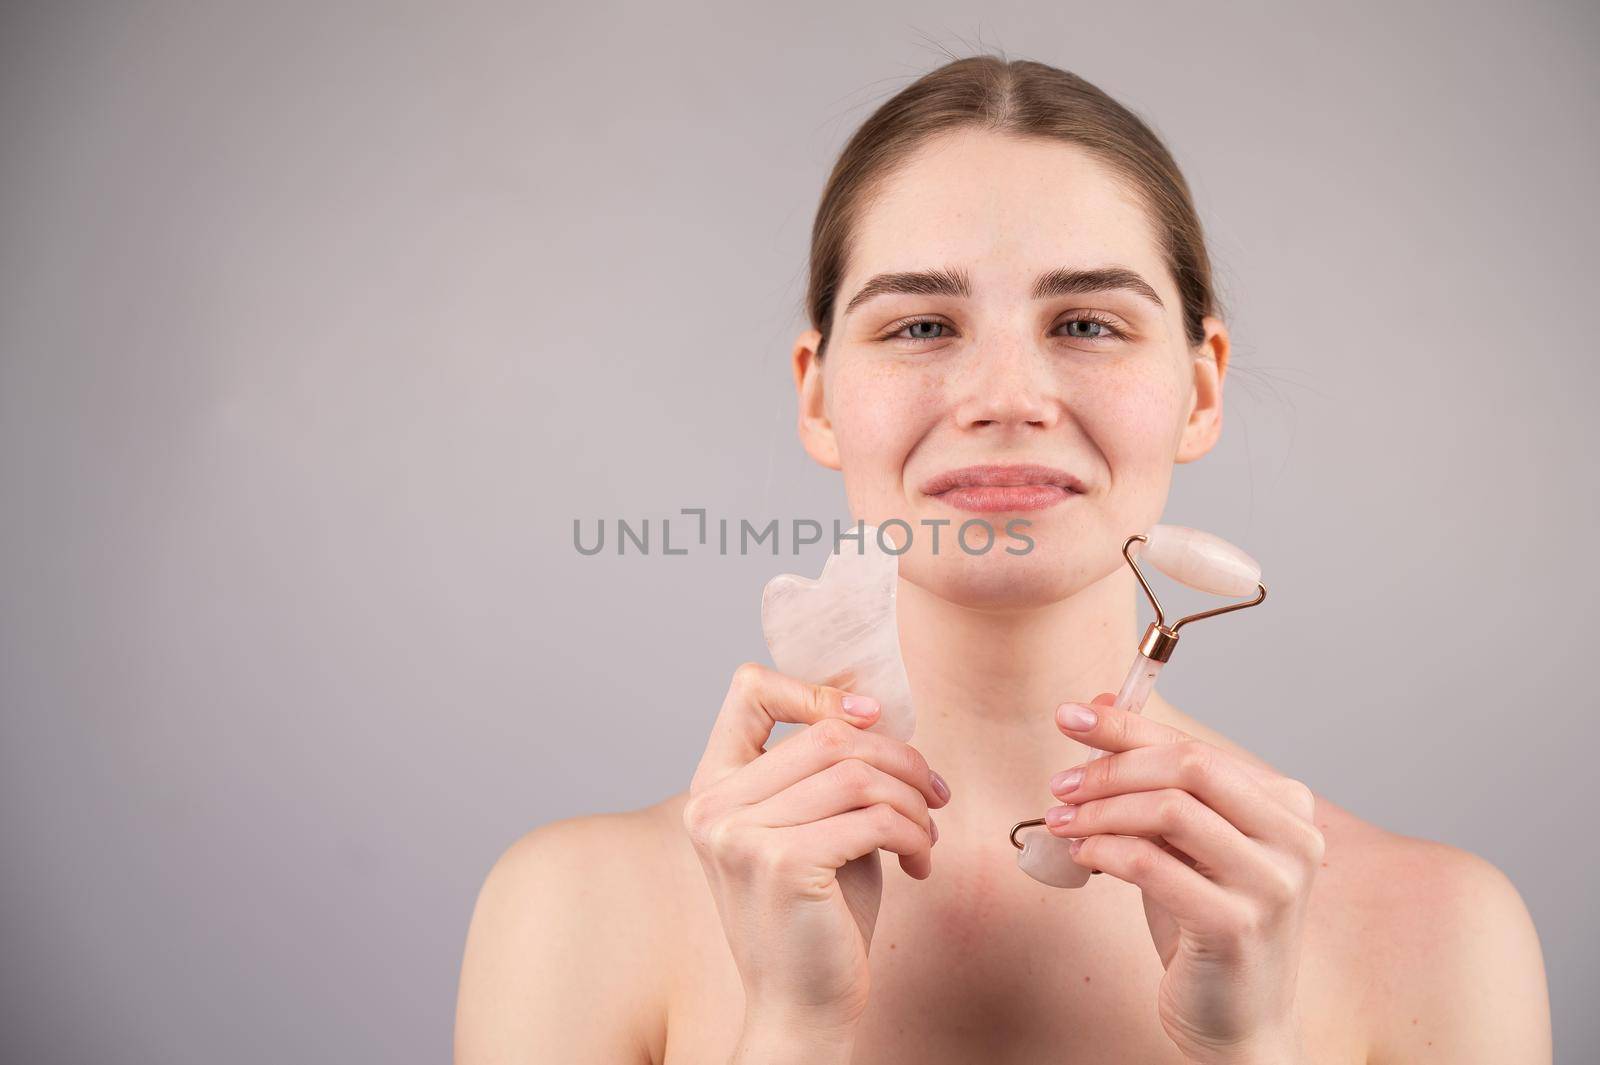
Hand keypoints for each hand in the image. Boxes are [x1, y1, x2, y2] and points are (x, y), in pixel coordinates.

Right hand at [682, 662, 949, 1034]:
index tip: (872, 720)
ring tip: (925, 834)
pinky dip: (912, 835)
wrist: (802, 1009)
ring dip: (910, 801)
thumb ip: (826, 772)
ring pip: (856, 774)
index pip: (749, 690)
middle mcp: (713, 806)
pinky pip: (873, 819)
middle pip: (827, 734)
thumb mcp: (813, 828)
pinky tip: (918, 862)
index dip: (817, 691)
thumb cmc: (816, 919)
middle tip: (933, 791)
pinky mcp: (782, 864)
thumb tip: (872, 708)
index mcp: (712, 788)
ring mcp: (741, 835)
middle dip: (898, 757)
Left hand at [1046, 693, 1321, 1063]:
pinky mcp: (1237, 926)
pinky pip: (1154, 865)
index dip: (1127, 726)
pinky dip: (1106, 850)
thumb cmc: (1204, 924)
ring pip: (1169, 810)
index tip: (1069, 716)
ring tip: (1062, 820)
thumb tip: (1102, 705)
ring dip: (1101, 810)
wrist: (1237, 1020)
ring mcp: (1272, 884)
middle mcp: (1294, 838)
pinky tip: (1082, 854)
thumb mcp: (1179, 842)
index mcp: (1286, 805)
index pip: (1196, 746)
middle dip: (1112, 767)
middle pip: (1189, 767)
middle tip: (1061, 782)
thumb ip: (1152, 779)